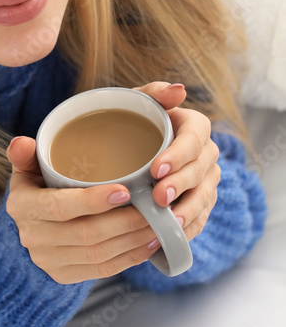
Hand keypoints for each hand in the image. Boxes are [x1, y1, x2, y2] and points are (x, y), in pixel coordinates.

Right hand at [5, 142, 161, 284]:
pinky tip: (149, 243)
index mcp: (22, 207)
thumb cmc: (38, 185)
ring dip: (132, 240)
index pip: (59, 207)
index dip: (92, 202)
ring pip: (98, 254)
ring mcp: (48, 261)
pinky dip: (130, 258)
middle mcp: (32, 237)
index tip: (125, 191)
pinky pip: (102, 270)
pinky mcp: (64, 275)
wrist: (33, 222)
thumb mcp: (28, 167)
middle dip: (124, 222)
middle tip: (153, 208)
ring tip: (158, 224)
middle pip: (85, 234)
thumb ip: (25, 154)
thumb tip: (20, 143)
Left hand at [132, 81, 219, 250]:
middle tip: (159, 197)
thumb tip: (179, 91)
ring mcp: (204, 181)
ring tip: (170, 221)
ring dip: (189, 210)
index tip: (156, 168)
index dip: (180, 154)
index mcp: (193, 126)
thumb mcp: (135, 104)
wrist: (120, 150)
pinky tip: (174, 236)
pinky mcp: (199, 204)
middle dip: (182, 185)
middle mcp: (204, 154)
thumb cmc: (128, 123)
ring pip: (205, 196)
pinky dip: (189, 228)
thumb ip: (154, 93)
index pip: (196, 137)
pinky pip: (201, 218)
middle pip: (202, 169)